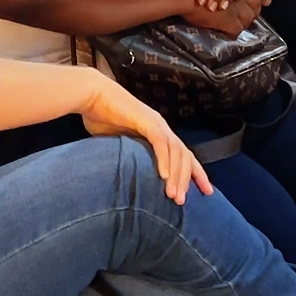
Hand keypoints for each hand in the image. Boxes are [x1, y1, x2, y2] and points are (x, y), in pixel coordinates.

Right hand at [78, 75, 213, 204]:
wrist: (91, 94)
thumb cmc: (101, 117)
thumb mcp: (119, 143)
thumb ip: (130, 156)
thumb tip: (133, 176)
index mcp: (158, 132)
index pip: (183, 155)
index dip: (194, 173)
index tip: (205, 191)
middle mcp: (162, 128)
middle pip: (185, 156)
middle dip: (189, 179)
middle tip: (184, 201)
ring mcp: (155, 123)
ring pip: (176, 152)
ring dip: (177, 175)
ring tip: (174, 196)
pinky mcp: (145, 121)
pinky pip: (160, 142)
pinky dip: (164, 160)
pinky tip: (164, 177)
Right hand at [182, 0, 268, 35]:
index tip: (266, 0)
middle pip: (256, 5)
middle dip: (255, 9)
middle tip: (252, 13)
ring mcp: (236, 9)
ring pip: (249, 18)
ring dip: (245, 21)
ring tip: (239, 23)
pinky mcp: (228, 22)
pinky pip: (236, 30)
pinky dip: (233, 31)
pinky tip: (228, 31)